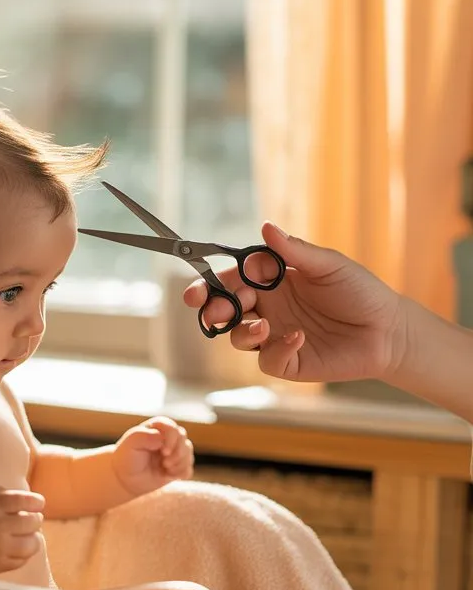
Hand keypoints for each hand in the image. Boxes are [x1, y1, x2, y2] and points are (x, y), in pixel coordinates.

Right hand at [0, 488, 44, 574]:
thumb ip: (1, 493)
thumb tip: (29, 499)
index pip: (23, 500)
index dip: (36, 501)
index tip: (39, 502)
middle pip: (33, 522)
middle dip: (35, 519)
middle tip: (32, 518)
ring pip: (33, 544)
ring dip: (34, 537)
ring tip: (29, 534)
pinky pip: (24, 559)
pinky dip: (24, 552)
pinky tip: (18, 546)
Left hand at [113, 417, 193, 496]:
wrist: (125, 478)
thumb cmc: (126, 458)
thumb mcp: (130, 444)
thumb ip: (143, 436)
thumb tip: (160, 437)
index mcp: (156, 428)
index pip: (171, 427)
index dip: (172, 439)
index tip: (164, 452)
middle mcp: (167, 437)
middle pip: (183, 438)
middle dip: (178, 453)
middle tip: (165, 463)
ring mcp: (173, 451)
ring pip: (188, 452)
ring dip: (180, 463)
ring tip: (166, 469)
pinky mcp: (177, 465)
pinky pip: (189, 468)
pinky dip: (182, 473)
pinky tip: (170, 475)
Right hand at [183, 223, 408, 382]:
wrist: (389, 331)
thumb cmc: (361, 292)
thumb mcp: (329, 265)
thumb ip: (295, 250)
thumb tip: (266, 227)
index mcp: (272, 281)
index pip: (232, 279)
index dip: (212, 283)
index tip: (201, 288)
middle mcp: (268, 308)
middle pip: (225, 310)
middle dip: (211, 310)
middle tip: (210, 311)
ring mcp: (275, 336)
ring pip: (238, 336)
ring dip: (241, 331)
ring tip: (261, 326)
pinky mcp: (287, 362)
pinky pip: (266, 360)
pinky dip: (274, 350)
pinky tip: (297, 338)